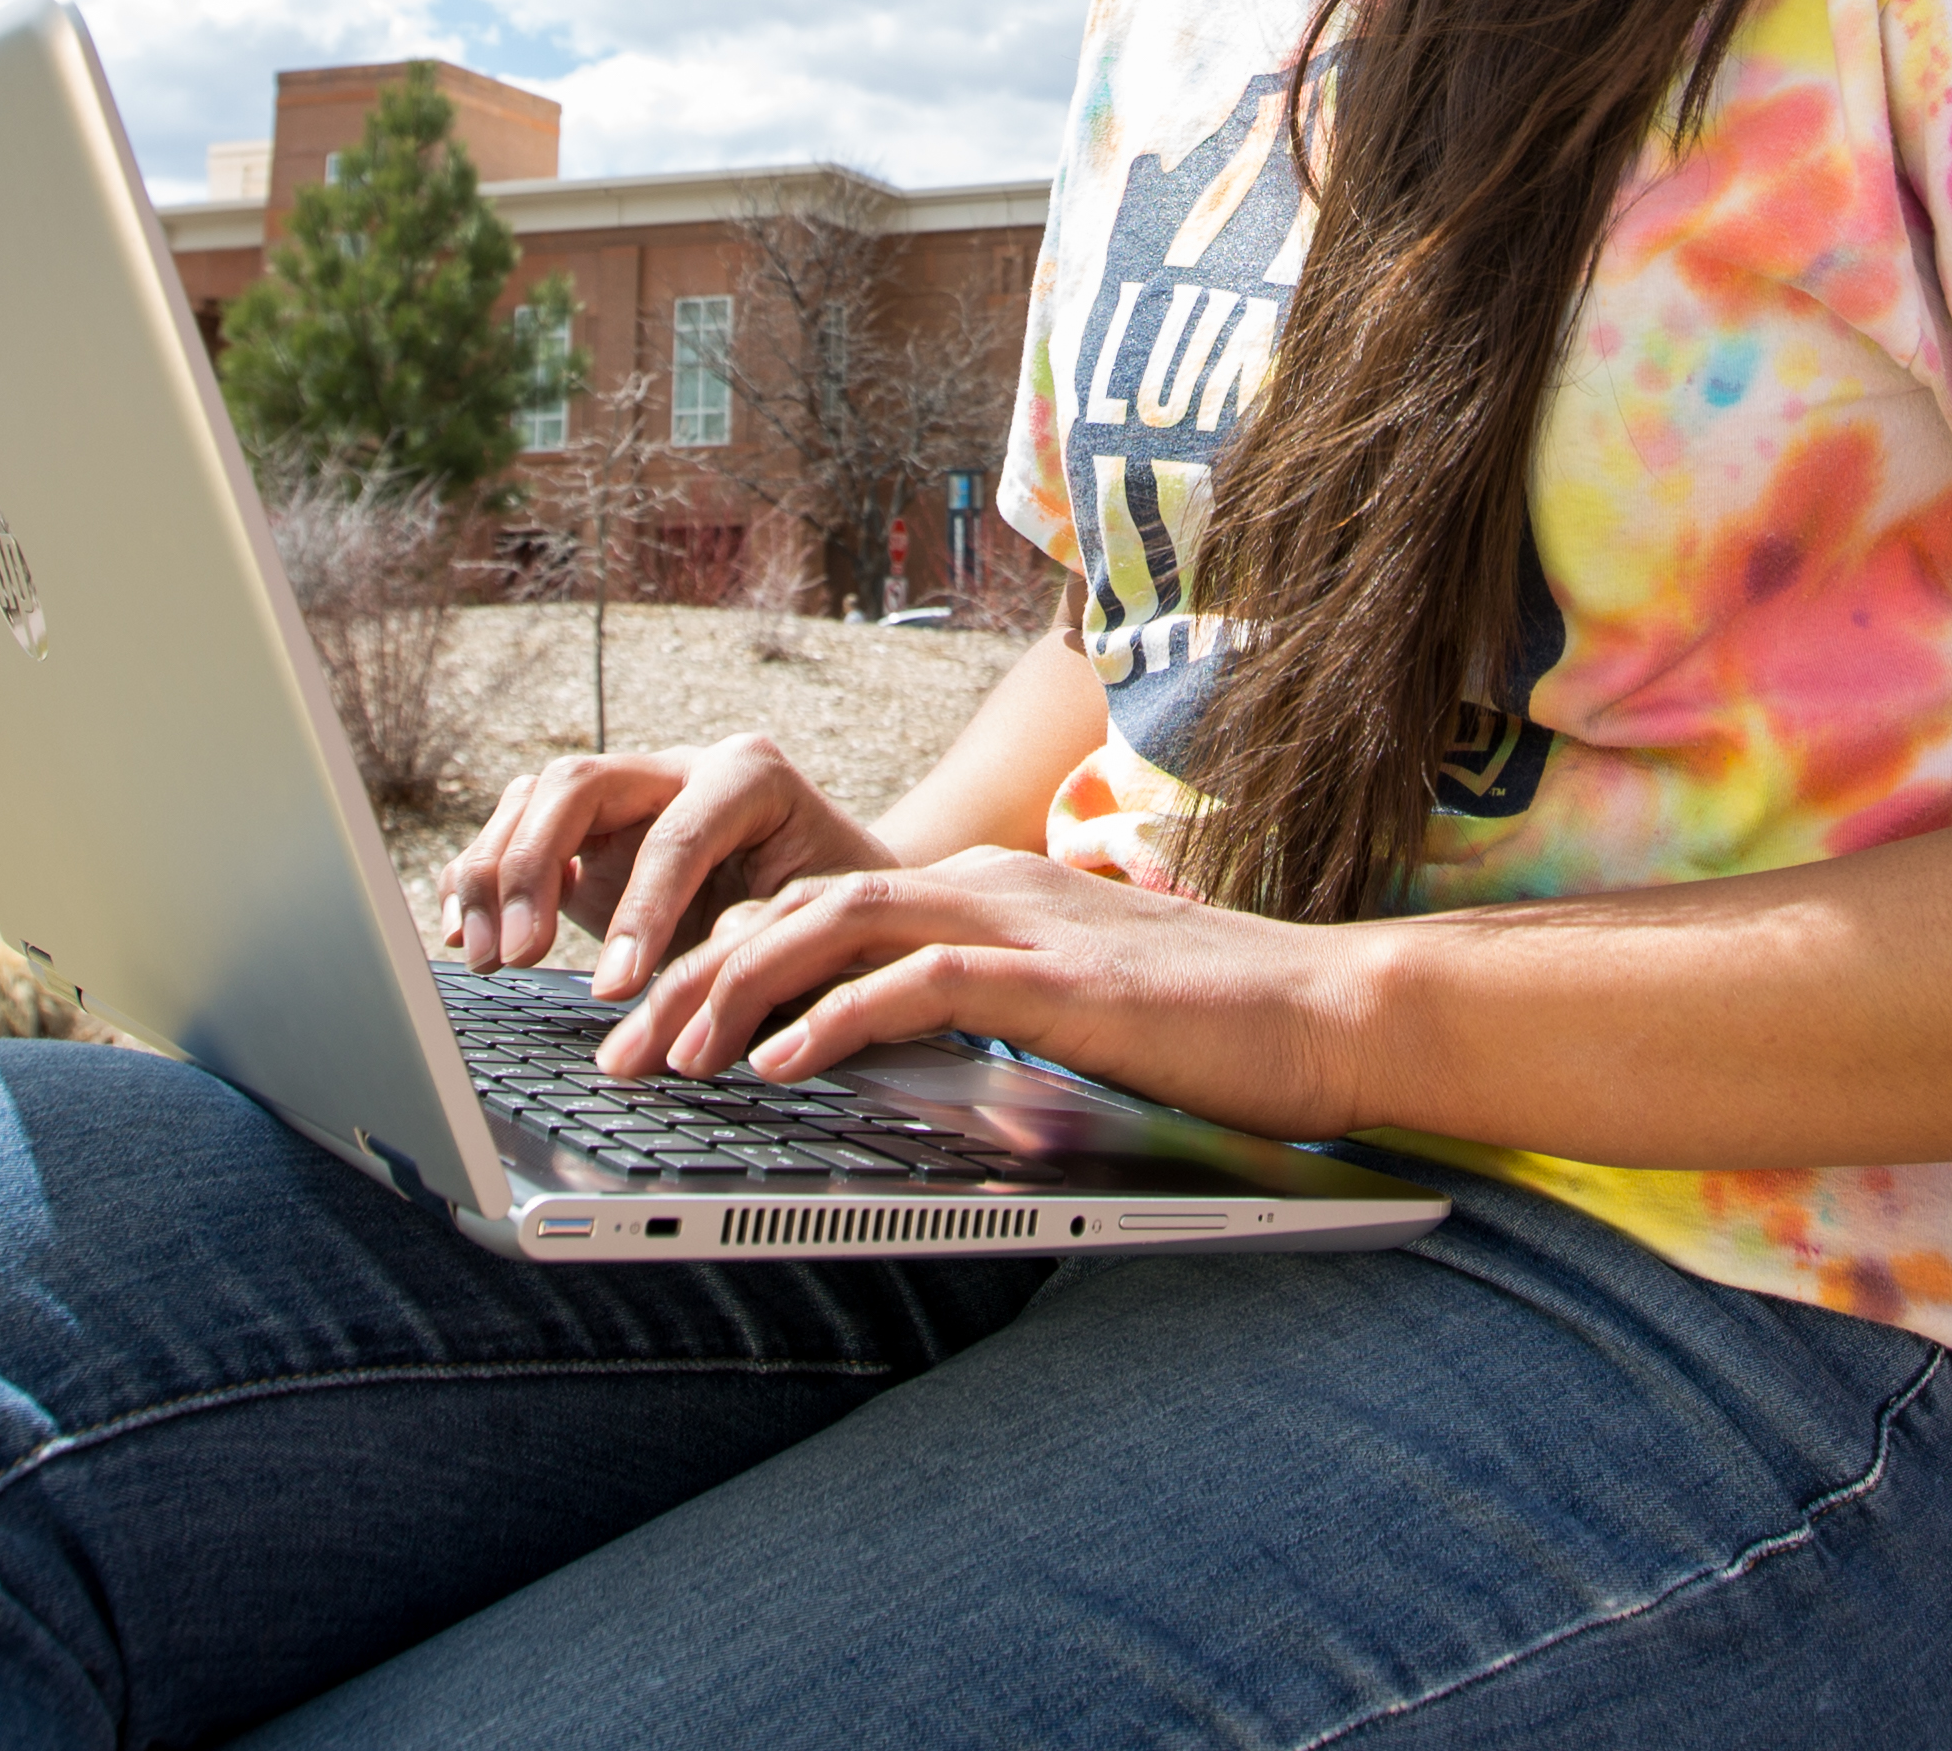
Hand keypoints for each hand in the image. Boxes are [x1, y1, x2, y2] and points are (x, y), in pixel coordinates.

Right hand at [442, 736, 893, 1001]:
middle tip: (519, 958)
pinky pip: (515, 835)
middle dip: (535, 869)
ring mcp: (627, 796)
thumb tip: (685, 1004)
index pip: (676, 835)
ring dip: (495, 877)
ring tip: (487, 959)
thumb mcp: (816, 931)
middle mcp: (678, 769)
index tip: (615, 992)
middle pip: (577, 785)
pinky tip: (464, 936)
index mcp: (748, 777)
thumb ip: (753, 951)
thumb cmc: (838, 917)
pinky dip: (482, 882)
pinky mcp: (589, 836)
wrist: (839, 901)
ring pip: (532, 801)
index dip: (639, 912)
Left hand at [591, 842, 1384, 1141]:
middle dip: (692, 972)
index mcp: (987, 895)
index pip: (821, 905)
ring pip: (835, 922)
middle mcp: (990, 888)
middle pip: (800, 903)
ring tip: (666, 1055)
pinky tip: (783, 1064)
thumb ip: (984, 1021)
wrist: (1334, 1014)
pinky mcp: (1056, 976)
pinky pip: (919, 980)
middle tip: (617, 1049)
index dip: (725, 959)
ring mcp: (1022, 922)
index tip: (653, 1026)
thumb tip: (893, 1062)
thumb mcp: (1068, 1018)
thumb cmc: (1215, 1032)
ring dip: (736, 988)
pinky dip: (839, 1016)